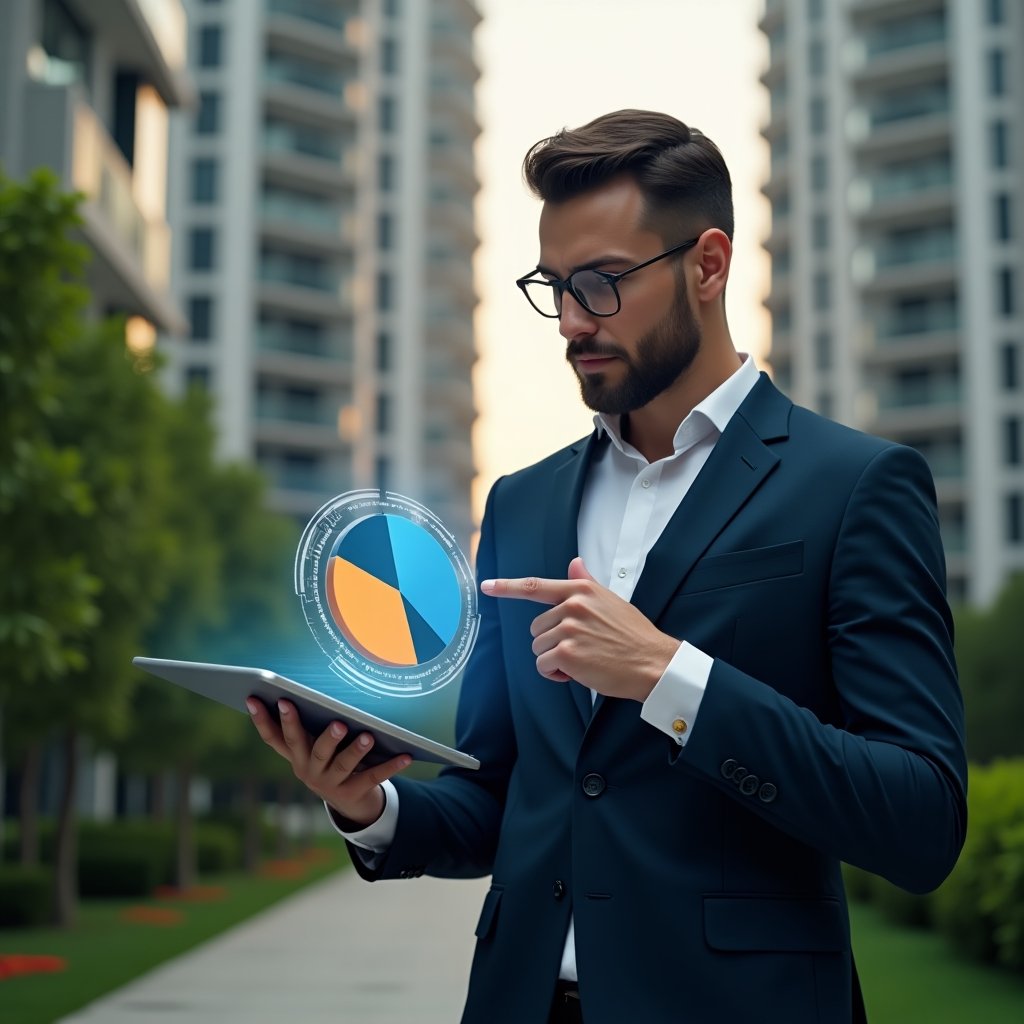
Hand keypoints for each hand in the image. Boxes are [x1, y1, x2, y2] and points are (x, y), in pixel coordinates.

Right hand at [246, 698, 411, 827]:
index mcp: (295, 755)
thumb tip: (299, 690)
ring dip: (353, 749)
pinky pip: (372, 777)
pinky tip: (406, 755)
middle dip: (304, 727)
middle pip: (304, 746)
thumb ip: (307, 725)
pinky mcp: (352, 793)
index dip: (261, 718)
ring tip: (366, 735)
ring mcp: (328, 784)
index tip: (254, 697)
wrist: (349, 802)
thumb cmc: (331, 759)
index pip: (273, 736)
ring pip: (340, 763)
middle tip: (316, 713)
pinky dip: (390, 766)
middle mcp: (306, 770)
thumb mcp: (315, 745)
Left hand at [481, 557, 680, 701]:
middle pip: (537, 627)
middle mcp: (573, 605)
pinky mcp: (566, 652)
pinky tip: (579, 672)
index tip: (487, 586)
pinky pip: (544, 665)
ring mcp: (569, 628)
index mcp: (581, 590)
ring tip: (584, 659)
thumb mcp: (611, 600)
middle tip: (581, 648)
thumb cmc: (634, 635)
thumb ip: (587, 583)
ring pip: (539, 648)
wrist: (653, 662)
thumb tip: (575, 563)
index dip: (507, 586)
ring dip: (555, 660)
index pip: (536, 585)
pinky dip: (556, 674)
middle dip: (552, 642)